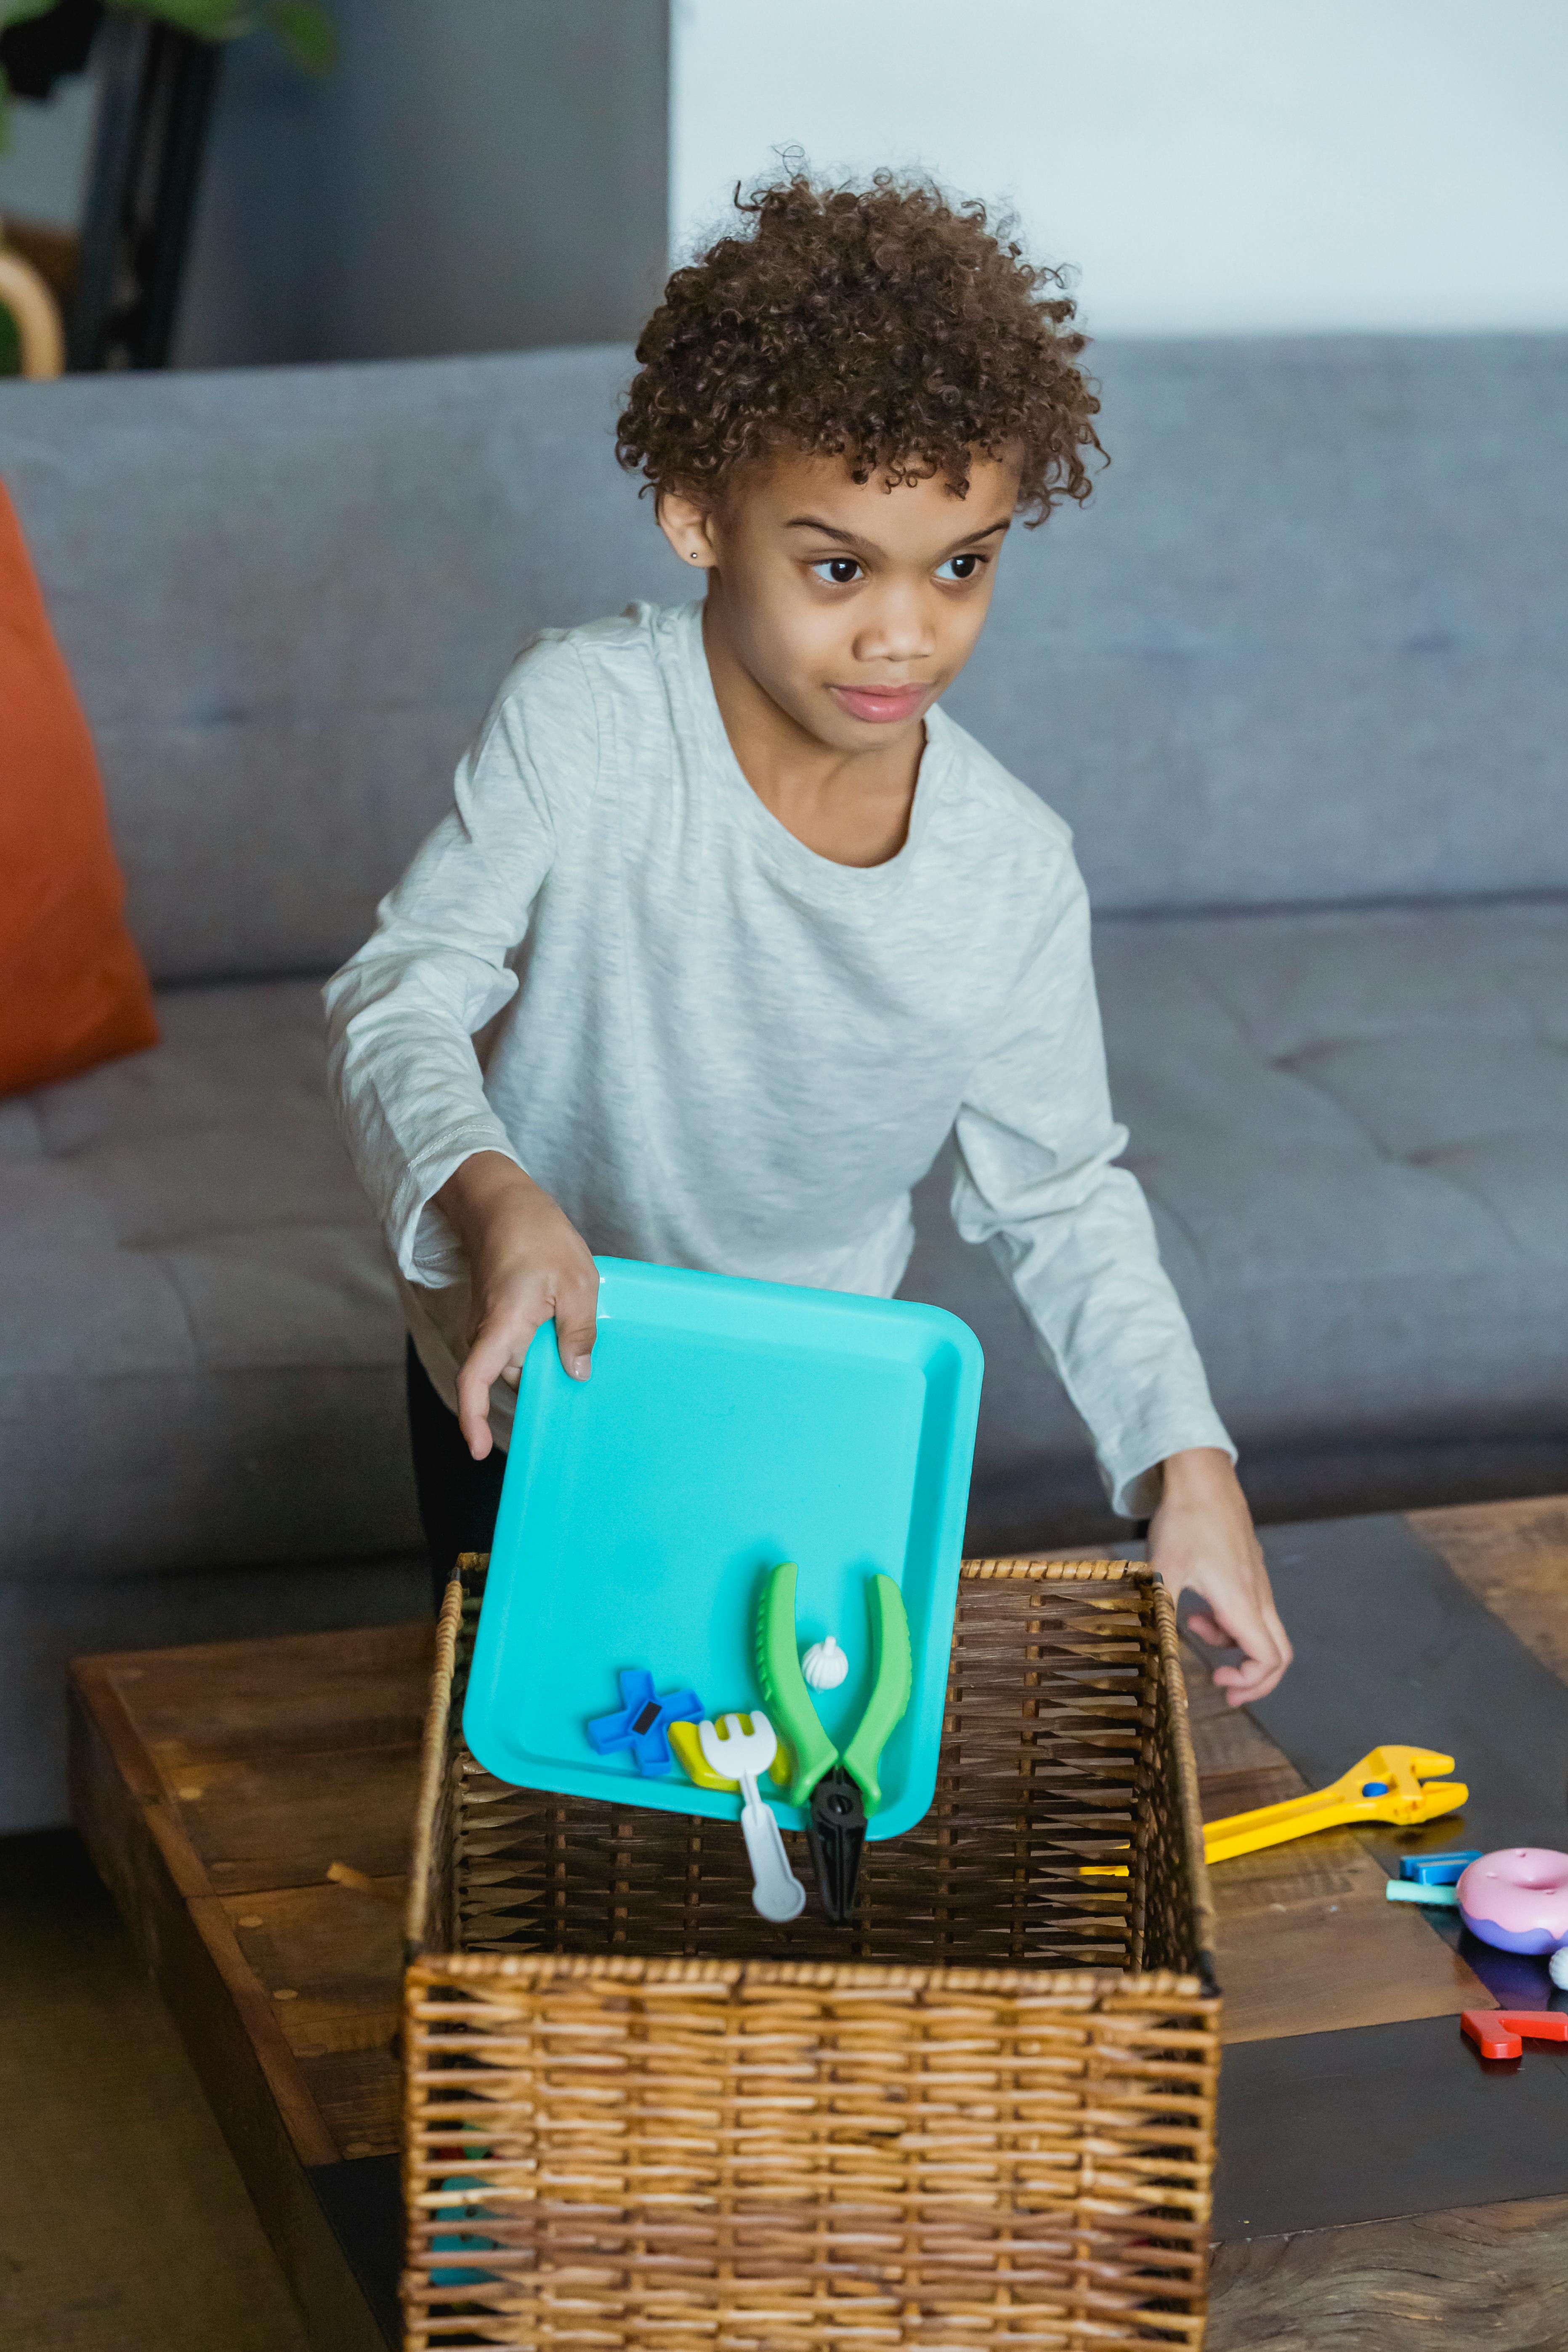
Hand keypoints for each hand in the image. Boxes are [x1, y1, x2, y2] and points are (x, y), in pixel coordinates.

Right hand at [434, 1151, 598, 1459]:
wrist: (502, 1200)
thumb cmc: (538, 1234)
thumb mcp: (577, 1283)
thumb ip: (579, 1332)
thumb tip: (577, 1374)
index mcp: (503, 1326)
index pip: (475, 1382)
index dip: (473, 1419)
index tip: (477, 1450)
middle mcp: (488, 1330)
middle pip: (508, 1377)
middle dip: (539, 1389)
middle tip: (578, 1400)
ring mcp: (490, 1322)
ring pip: (516, 1360)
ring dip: (544, 1362)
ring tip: (580, 1356)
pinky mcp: (497, 1313)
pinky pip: (516, 1343)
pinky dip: (540, 1346)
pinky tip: (567, 1334)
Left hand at [1146, 1448, 1291, 1705]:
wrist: (1202, 1475)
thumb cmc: (1185, 1520)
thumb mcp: (1164, 1569)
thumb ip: (1162, 1612)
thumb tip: (1156, 1649)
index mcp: (1242, 1601)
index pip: (1269, 1659)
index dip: (1251, 1683)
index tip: (1217, 1681)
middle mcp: (1258, 1595)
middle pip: (1278, 1652)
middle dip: (1255, 1678)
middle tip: (1223, 1685)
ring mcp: (1257, 1581)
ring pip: (1263, 1630)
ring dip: (1234, 1643)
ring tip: (1193, 1628)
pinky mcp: (1250, 1569)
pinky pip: (1252, 1610)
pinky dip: (1231, 1621)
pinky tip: (1198, 1606)